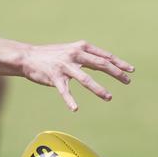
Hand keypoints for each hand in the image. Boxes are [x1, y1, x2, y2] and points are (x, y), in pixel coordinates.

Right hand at [19, 41, 134, 111]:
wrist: (27, 57)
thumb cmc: (51, 55)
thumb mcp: (71, 50)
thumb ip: (86, 56)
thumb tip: (104, 63)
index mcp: (81, 47)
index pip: (104, 56)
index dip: (118, 63)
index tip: (130, 70)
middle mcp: (74, 55)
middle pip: (100, 64)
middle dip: (116, 73)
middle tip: (127, 81)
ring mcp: (64, 66)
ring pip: (85, 79)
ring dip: (99, 89)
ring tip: (109, 97)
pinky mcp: (54, 76)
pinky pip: (64, 90)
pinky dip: (70, 100)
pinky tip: (75, 108)